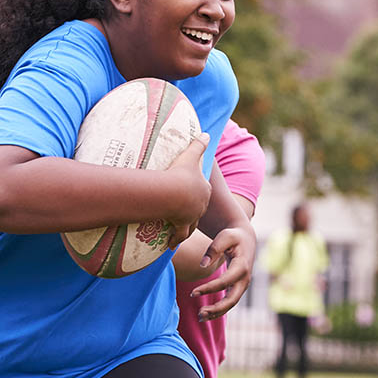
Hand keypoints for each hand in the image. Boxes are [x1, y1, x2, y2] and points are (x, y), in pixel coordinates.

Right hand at [164, 133, 211, 248]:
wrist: (174, 193)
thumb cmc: (181, 173)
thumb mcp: (191, 156)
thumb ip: (198, 144)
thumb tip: (206, 132)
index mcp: (204, 189)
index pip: (202, 190)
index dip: (196, 190)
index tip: (190, 191)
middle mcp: (201, 204)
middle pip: (197, 207)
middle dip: (192, 209)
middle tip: (183, 209)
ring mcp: (192, 216)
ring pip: (191, 223)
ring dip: (186, 226)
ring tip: (180, 227)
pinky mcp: (183, 225)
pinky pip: (180, 234)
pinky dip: (176, 239)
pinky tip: (171, 244)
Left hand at [189, 225, 255, 320]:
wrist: (246, 239)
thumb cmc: (233, 236)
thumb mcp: (224, 237)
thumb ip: (213, 249)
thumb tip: (202, 265)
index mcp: (242, 266)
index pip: (224, 282)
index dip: (208, 289)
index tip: (192, 293)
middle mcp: (245, 279)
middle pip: (232, 299)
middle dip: (216, 309)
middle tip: (200, 314)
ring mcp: (243, 285)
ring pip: (231, 304)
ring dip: (217, 312)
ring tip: (200, 317)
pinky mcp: (238, 288)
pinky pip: (229, 302)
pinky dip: (219, 309)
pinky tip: (206, 314)